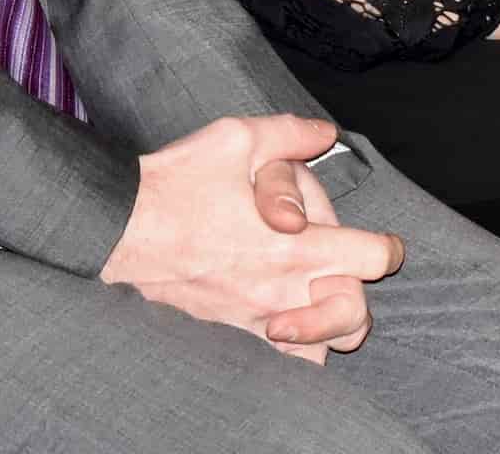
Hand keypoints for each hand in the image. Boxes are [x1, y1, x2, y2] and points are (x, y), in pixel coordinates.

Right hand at [101, 114, 401, 362]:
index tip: (382, 245)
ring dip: (323, 331)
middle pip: (355, 320)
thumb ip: (290, 134)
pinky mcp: (225, 338)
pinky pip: (274, 365)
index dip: (386, 249)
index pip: (372, 259)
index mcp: (296, 245)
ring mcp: (253, 322)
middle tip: (342, 276)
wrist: (113, 228)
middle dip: (357, 298)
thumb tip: (326, 133)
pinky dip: (286, 352)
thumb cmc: (174, 183)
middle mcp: (282, 291)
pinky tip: (280, 326)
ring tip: (310, 304)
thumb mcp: (235, 139)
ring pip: (319, 352)